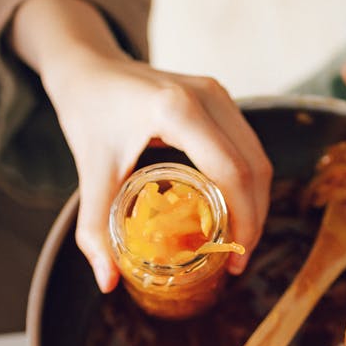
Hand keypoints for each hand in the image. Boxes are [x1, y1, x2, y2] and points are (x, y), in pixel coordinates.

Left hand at [47, 53, 271, 291]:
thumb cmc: (87, 111)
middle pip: (254, 167)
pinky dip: (247, 182)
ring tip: (238, 240)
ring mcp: (218, 94)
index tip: (234, 258)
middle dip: (254, 219)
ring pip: (257, 156)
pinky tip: (232, 210)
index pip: (231, 172)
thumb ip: (96, 228)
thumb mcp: (90, 171)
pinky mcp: (220, 97)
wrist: (88, 65)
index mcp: (177, 109)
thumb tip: (107, 281)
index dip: (243, 220)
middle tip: (237, 259)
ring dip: (255, 202)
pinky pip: (247, 145)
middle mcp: (207, 96)